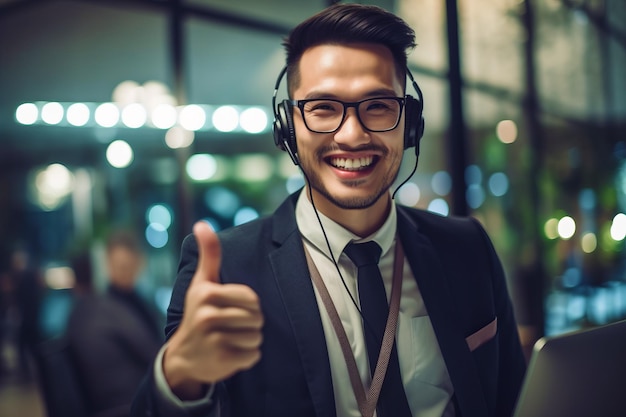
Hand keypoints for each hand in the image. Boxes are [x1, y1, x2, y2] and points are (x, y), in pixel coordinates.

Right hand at [163, 221, 262, 399]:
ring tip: (230, 339)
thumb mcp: (202, 282)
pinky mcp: (221, 360)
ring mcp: (213, 340)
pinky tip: (230, 353)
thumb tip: (202, 224)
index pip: (252, 299)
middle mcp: (207, 316)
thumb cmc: (198, 312)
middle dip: (250, 323)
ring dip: (249, 341)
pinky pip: (253, 355)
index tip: (232, 309)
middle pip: (257, 318)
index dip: (249, 305)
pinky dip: (247, 357)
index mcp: (206, 293)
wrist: (183, 356)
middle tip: (230, 326)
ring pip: (257, 337)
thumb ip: (209, 254)